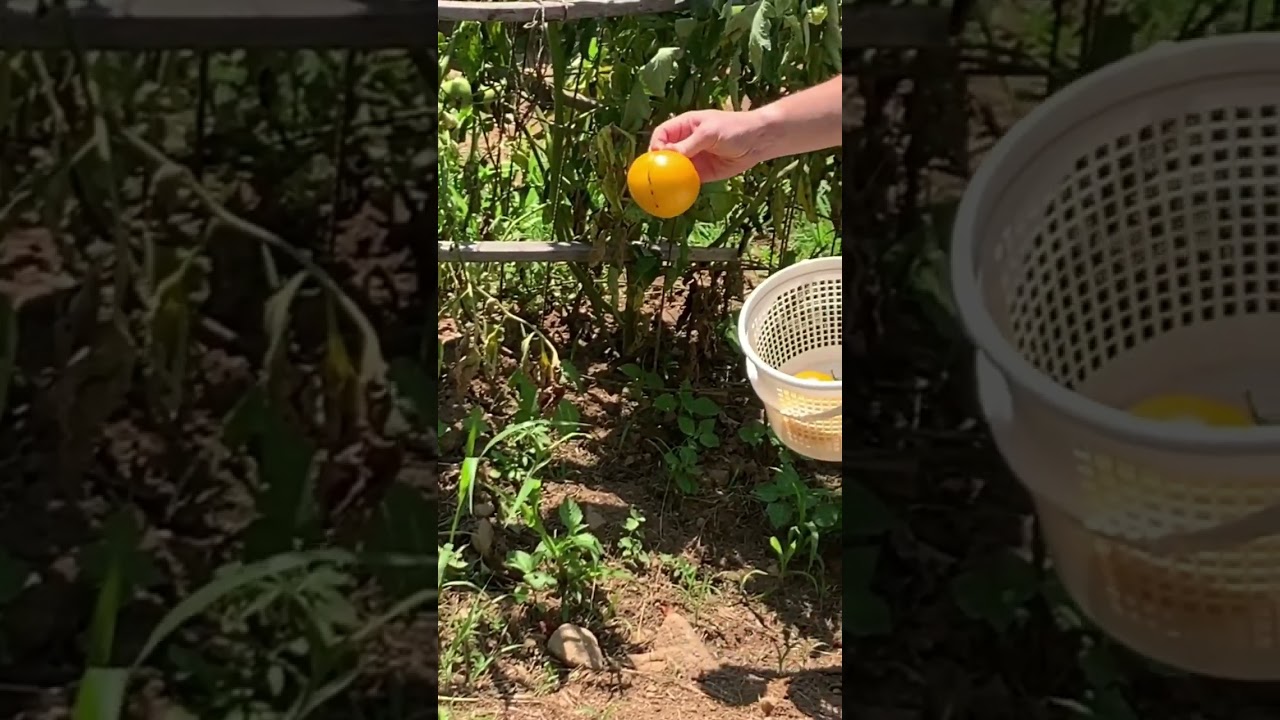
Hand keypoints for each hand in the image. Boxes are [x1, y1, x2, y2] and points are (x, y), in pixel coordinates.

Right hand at [648, 109, 770, 182]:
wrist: (759, 141)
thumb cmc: (734, 128)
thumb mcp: (709, 133)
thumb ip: (689, 144)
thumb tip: (667, 154)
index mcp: (685, 126)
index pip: (662, 134)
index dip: (656, 144)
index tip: (656, 156)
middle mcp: (686, 142)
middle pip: (665, 153)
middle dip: (657, 164)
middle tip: (654, 177)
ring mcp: (694, 158)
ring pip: (675, 169)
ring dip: (668, 179)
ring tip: (661, 189)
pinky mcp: (703, 173)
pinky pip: (688, 181)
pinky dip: (682, 187)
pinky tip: (678, 194)